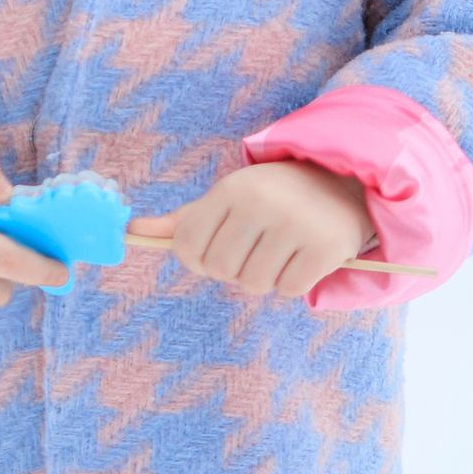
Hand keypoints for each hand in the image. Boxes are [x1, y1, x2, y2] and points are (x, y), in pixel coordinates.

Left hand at [131, 159, 375, 303]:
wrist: (340, 184)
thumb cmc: (271, 197)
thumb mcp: (227, 199)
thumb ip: (183, 221)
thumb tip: (132, 231)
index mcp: (230, 188)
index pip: (188, 248)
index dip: (200, 259)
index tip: (221, 248)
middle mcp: (261, 202)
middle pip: (221, 270)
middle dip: (234, 269)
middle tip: (255, 249)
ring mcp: (296, 224)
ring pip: (254, 284)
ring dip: (264, 278)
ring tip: (279, 252)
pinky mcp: (326, 246)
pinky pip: (289, 289)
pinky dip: (293, 282)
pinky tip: (302, 257)